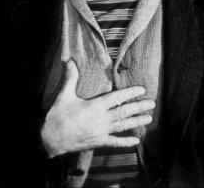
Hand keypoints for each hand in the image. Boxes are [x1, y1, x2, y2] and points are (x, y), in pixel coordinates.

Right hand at [40, 59, 154, 157]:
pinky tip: (136, 141)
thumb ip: (70, 77)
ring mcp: (101, 132)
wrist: (51, 139)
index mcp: (95, 105)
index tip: (141, 89)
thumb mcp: (64, 95)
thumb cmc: (58, 116)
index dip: (130, 92)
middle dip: (139, 106)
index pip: (117, 97)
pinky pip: (115, 142)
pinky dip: (126, 142)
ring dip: (137, 122)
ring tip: (148, 118)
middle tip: (152, 103)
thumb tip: (69, 60)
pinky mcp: (98, 142)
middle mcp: (102, 118)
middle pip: (124, 111)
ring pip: (123, 126)